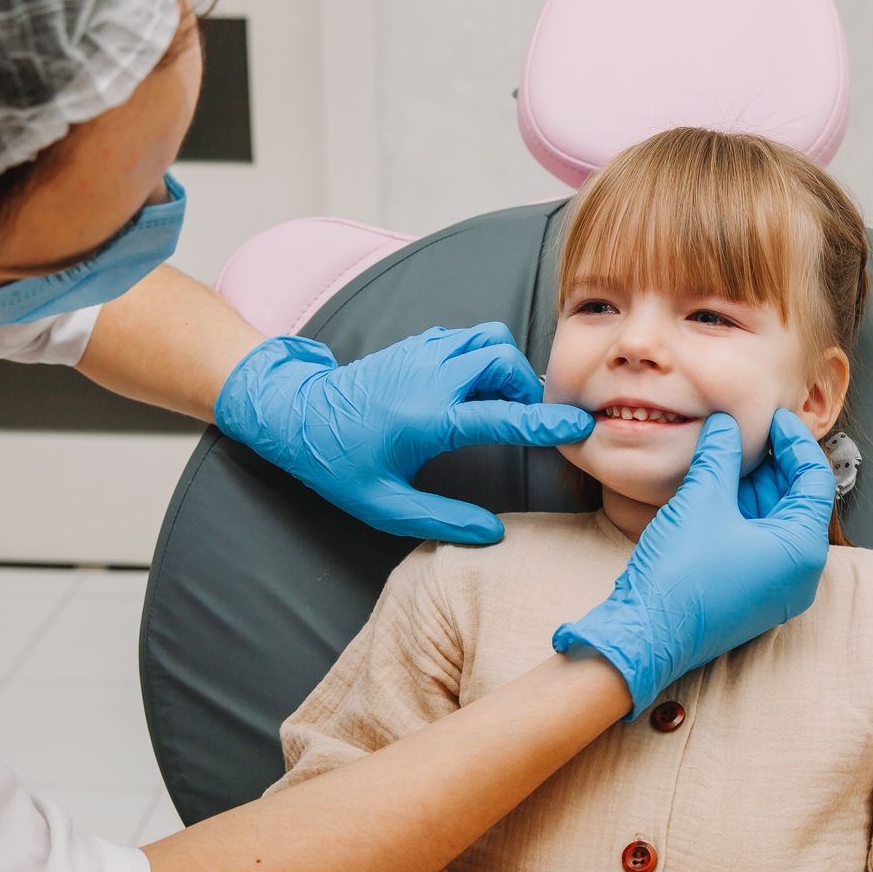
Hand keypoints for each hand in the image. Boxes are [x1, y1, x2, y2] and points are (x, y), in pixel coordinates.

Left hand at [214, 323, 593, 542]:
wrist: (294, 415)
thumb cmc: (337, 465)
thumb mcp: (385, 506)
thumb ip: (441, 520)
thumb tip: (492, 533)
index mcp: (426, 420)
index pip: (500, 415)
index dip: (544, 422)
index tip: (578, 425)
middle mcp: (429, 378)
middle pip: (503, 359)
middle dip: (526, 386)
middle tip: (524, 420)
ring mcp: (422, 354)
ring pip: (487, 338)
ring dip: (506, 366)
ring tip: (499, 403)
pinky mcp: (416, 345)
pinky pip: (465, 338)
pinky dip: (481, 357)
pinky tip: (470, 390)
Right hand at [553, 409, 835, 718]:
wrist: (643, 635)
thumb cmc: (680, 575)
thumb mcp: (703, 500)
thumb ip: (721, 455)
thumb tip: (727, 425)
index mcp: (802, 550)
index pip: (816, 480)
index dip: (796, 441)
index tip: (774, 417)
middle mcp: (799, 574)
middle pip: (798, 501)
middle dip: (773, 463)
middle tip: (747, 431)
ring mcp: (775, 588)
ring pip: (775, 521)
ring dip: (754, 486)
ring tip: (727, 454)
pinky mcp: (750, 595)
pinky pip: (758, 543)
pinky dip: (743, 512)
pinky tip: (717, 488)